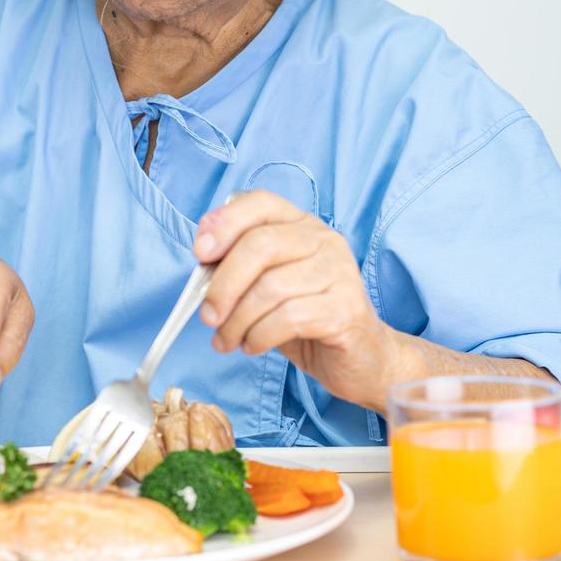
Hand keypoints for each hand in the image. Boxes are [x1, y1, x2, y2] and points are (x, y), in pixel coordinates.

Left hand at [193, 191, 397, 410]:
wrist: (360, 357)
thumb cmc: (305, 317)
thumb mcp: (265, 285)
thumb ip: (237, 266)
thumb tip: (201, 257)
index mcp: (301, 225)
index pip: (260, 203)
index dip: (225, 223)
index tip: (200, 254)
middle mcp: (324, 240)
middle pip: (260, 245)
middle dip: (223, 284)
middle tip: (207, 315)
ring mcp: (339, 272)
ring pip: (270, 288)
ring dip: (237, 320)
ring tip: (226, 340)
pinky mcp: (346, 309)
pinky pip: (289, 318)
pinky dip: (259, 335)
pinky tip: (253, 345)